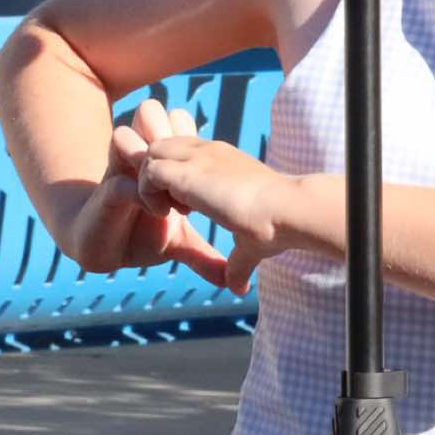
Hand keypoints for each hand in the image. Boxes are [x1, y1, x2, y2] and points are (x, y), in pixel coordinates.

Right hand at [58, 100, 228, 288]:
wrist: (104, 250)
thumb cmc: (143, 237)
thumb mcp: (181, 243)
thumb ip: (206, 255)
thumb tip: (236, 283)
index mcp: (162, 161)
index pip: (176, 118)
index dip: (191, 132)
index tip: (212, 166)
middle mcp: (138, 159)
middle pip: (150, 111)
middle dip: (169, 132)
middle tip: (188, 169)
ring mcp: (119, 173)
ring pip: (124, 134)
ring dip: (147, 158)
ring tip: (170, 189)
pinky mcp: (107, 194)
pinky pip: (119, 182)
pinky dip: (141, 195)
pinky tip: (160, 213)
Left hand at [138, 135, 294, 293]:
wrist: (286, 211)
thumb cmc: (277, 226)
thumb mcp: (251, 242)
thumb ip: (239, 263)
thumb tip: (239, 289)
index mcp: (223, 160)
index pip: (185, 150)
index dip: (175, 178)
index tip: (187, 208)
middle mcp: (209, 152)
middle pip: (163, 145)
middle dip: (156, 176)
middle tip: (170, 208)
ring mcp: (198, 158)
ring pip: (152, 153)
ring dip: (150, 183)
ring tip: (168, 212)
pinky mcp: (187, 173)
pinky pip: (148, 171)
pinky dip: (147, 193)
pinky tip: (166, 215)